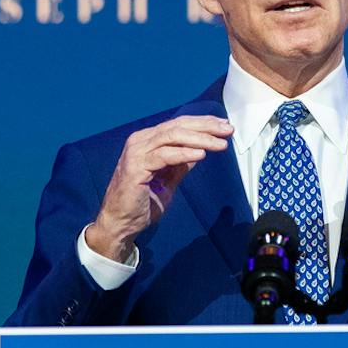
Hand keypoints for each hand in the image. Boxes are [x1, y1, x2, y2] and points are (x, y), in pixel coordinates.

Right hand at [84, 116, 233, 260]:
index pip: (178, 125)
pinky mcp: (135, 166)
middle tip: (227, 130)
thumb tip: (200, 150)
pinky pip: (164, 155)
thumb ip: (180, 164)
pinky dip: (184, 153)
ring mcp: (136, 152)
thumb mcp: (167, 180)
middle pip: (177, 126)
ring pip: (172, 137)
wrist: (120, 223)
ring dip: (200, 139)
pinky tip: (201, 154)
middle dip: (205, 127)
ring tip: (220, 144)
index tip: (223, 127)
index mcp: (147, 141)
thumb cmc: (141, 203)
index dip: (203, 124)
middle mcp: (140, 141)